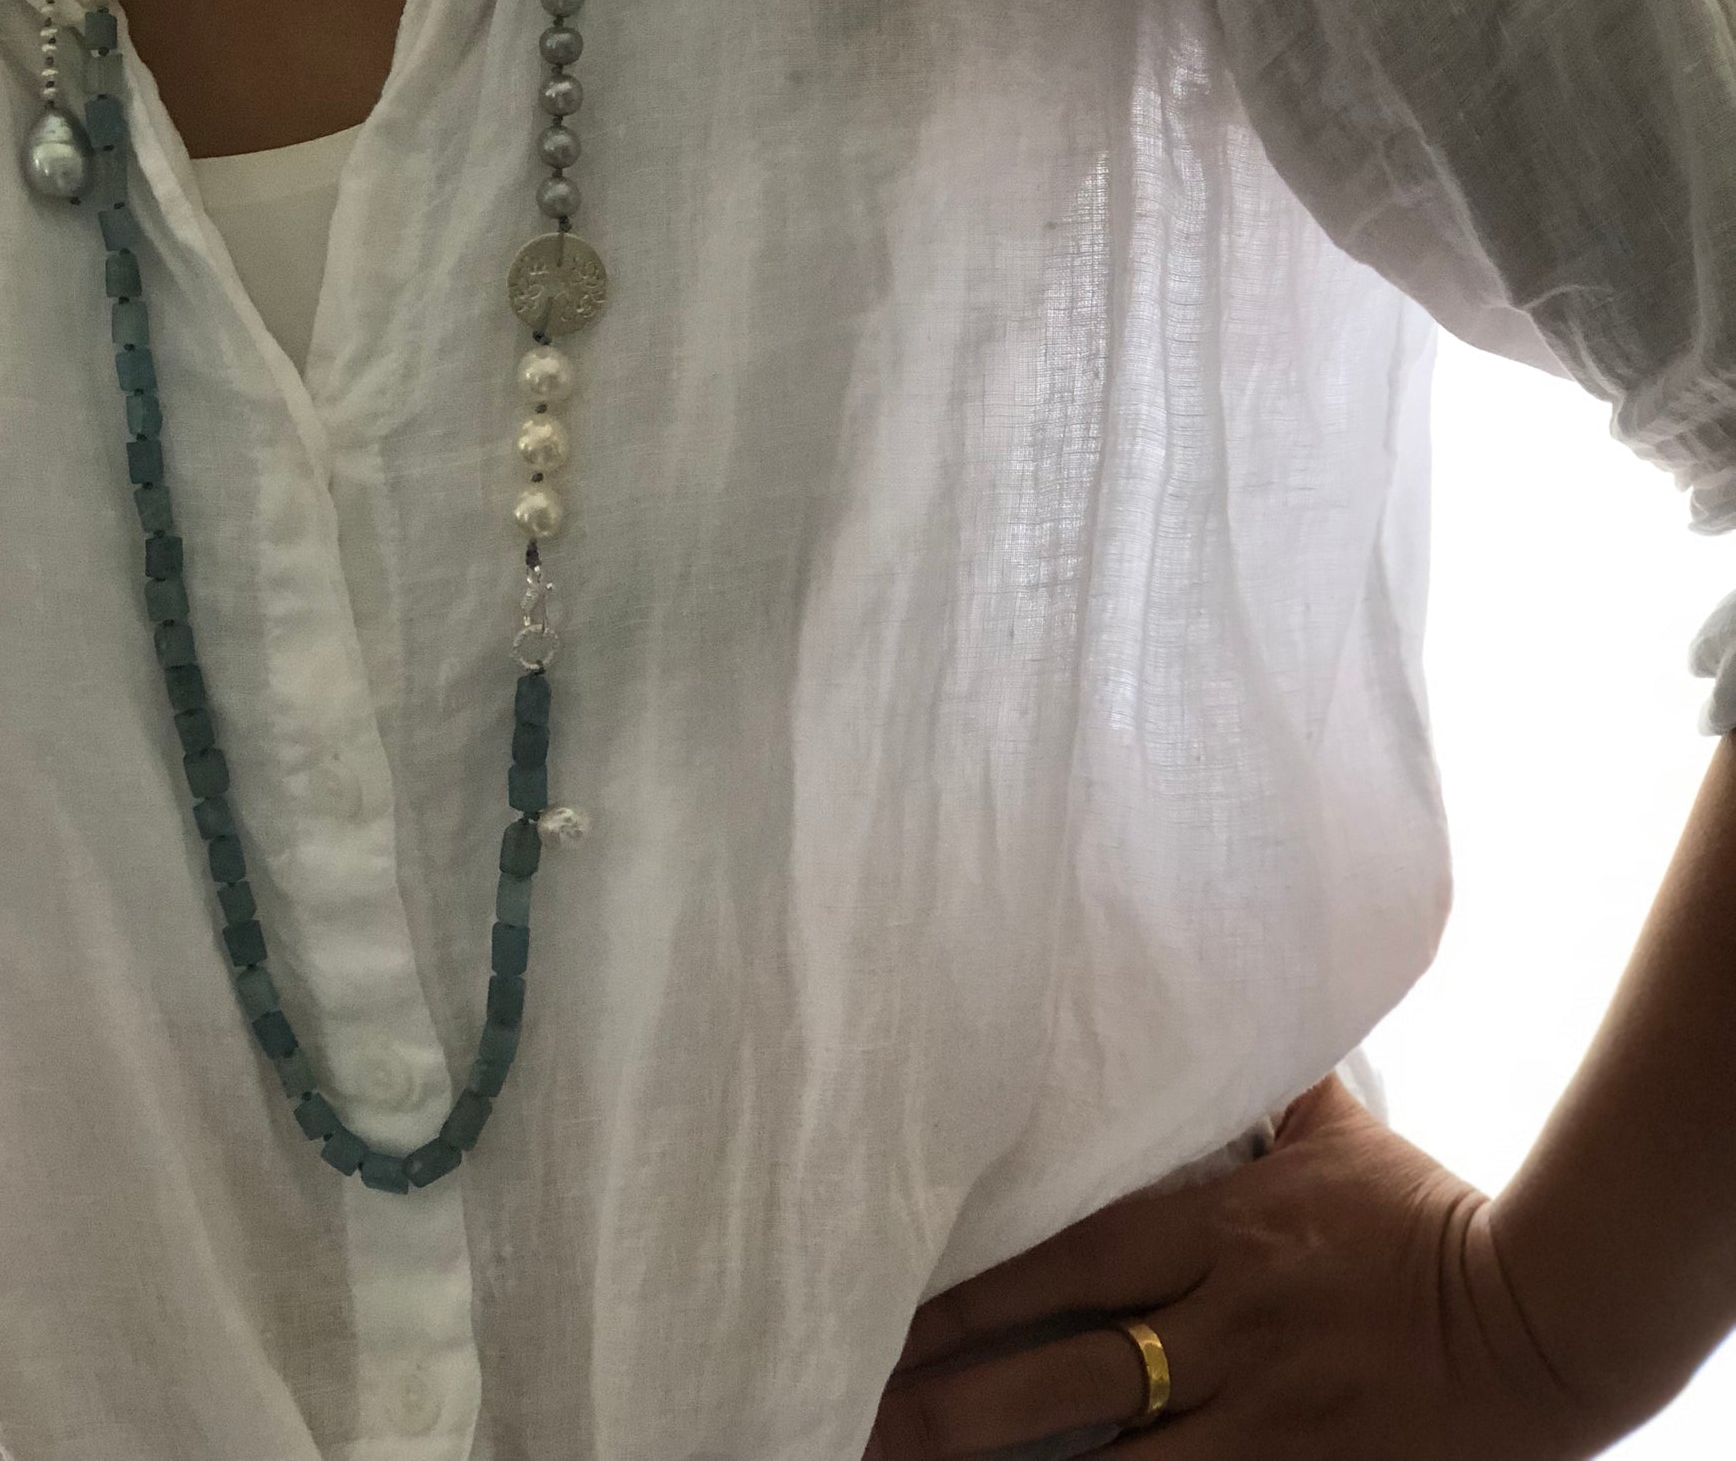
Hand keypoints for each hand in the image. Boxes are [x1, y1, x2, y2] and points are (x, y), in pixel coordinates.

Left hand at [863, 1071, 1637, 1459]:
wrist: (1545, 1321)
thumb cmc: (1428, 1214)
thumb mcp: (1334, 1131)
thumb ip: (1254, 1081)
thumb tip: (1198, 993)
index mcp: (1224, 1225)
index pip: (1069, 1255)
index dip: (975, 1287)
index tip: (890, 1298)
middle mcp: (1225, 1321)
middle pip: (1065, 1364)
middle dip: (956, 1394)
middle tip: (861, 1405)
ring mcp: (1260, 1412)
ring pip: (1110, 1458)